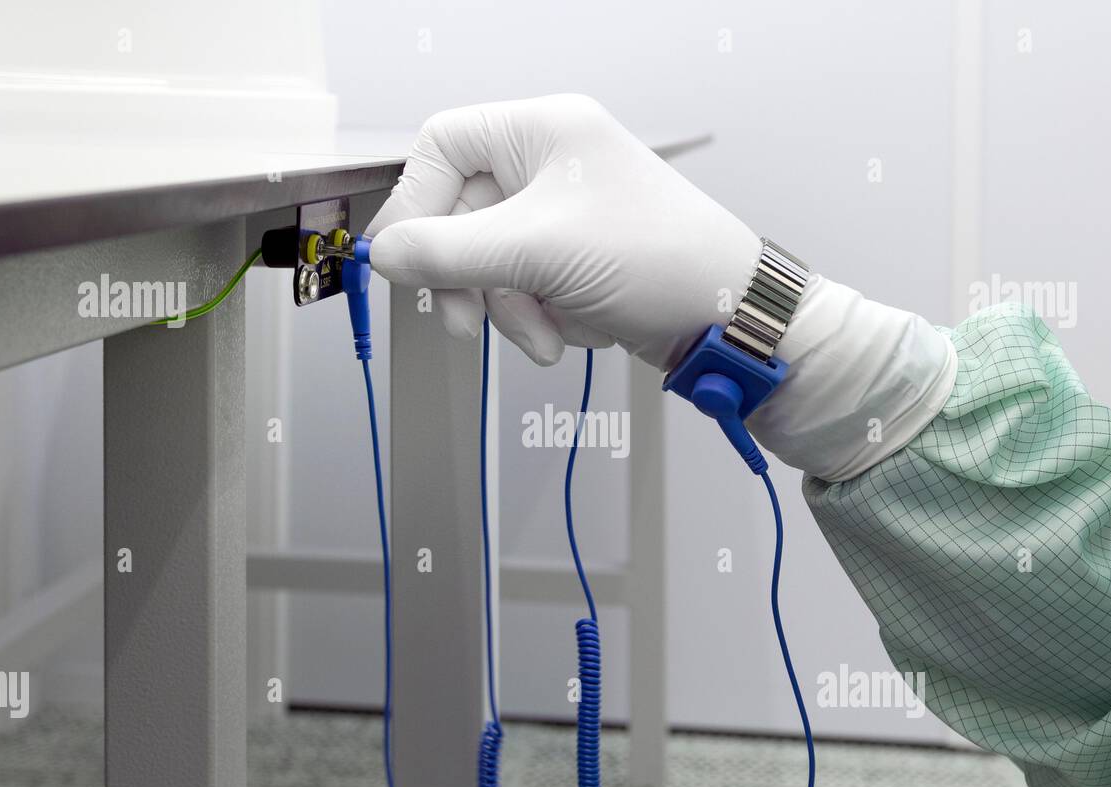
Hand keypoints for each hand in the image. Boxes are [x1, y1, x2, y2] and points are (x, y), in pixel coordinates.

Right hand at [365, 94, 760, 369]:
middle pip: (461, 217)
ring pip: (490, 262)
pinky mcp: (575, 260)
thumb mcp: (538, 251)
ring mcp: (564, 214)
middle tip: (469, 321)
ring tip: (550, 332)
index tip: (402, 259)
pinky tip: (580, 325)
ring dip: (512, 310)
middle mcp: (551, 163)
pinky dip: (542, 317)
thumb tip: (384, 252)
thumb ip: (449, 252)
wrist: (727, 320)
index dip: (415, 204)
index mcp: (543, 130)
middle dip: (473, 279)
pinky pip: (524, 288)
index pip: (442, 147)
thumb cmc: (660, 260)